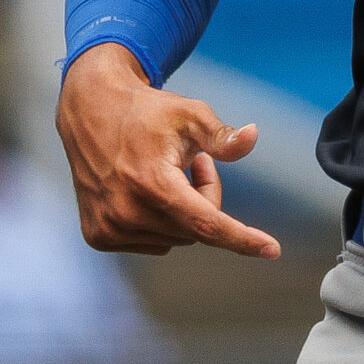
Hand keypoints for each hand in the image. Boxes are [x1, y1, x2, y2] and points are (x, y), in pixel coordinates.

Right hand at [56, 43, 281, 258]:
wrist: (91, 112)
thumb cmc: (148, 113)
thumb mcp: (190, 115)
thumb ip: (222, 136)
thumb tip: (253, 136)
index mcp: (151, 183)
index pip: (206, 222)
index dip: (242, 238)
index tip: (272, 250)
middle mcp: (127, 212)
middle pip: (196, 229)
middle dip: (204, 199)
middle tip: (193, 163)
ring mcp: (110, 228)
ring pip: (176, 239)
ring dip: (181, 212)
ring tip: (165, 172)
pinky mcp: (99, 236)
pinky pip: (154, 243)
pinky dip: (159, 221)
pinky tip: (144, 190)